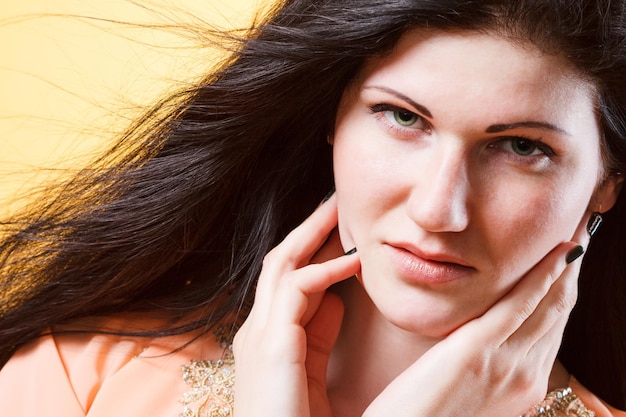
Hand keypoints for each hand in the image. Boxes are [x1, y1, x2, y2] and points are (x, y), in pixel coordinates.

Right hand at [233, 194, 359, 416]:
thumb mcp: (312, 374)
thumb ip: (318, 336)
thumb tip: (338, 300)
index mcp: (269, 338)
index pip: (289, 280)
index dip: (315, 251)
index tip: (342, 229)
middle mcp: (258, 330)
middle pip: (281, 263)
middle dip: (309, 230)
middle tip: (337, 202)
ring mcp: (259, 336)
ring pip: (282, 266)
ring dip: (313, 235)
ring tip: (341, 209)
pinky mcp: (269, 345)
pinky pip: (296, 290)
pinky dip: (324, 270)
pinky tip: (354, 261)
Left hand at [363, 215, 590, 416]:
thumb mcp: (469, 393)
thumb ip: (485, 368)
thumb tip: (484, 343)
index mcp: (522, 386)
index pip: (551, 329)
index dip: (563, 292)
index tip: (568, 262)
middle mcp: (524, 375)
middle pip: (558, 314)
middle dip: (572, 275)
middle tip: (580, 237)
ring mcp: (506, 364)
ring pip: (549, 306)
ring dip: (565, 268)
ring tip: (576, 235)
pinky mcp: (478, 352)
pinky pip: (519, 306)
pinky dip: (541, 278)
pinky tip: (556, 255)